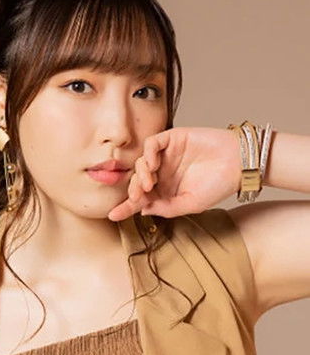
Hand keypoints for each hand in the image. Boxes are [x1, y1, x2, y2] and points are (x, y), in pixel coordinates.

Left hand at [107, 126, 241, 220]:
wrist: (239, 163)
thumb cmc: (219, 185)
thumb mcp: (191, 204)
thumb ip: (167, 208)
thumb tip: (142, 211)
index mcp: (166, 191)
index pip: (141, 199)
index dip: (126, 207)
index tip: (113, 215)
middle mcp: (163, 173)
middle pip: (136, 181)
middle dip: (133, 190)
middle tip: (136, 196)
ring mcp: (167, 156)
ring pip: (141, 163)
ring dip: (140, 174)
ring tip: (149, 183)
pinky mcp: (172, 138)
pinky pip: (151, 144)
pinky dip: (148, 153)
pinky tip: (152, 164)